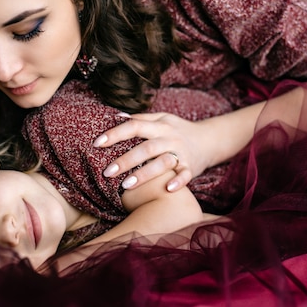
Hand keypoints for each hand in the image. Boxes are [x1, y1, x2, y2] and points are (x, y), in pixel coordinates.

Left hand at [93, 112, 212, 191]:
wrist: (209, 139)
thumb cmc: (177, 130)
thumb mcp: (161, 119)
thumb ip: (140, 119)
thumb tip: (115, 116)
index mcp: (160, 125)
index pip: (135, 126)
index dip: (116, 134)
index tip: (97, 143)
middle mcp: (170, 138)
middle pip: (147, 148)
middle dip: (126, 160)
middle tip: (107, 172)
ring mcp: (181, 153)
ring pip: (163, 162)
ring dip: (145, 174)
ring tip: (126, 185)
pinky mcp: (191, 167)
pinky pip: (185, 174)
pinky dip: (178, 182)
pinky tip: (167, 189)